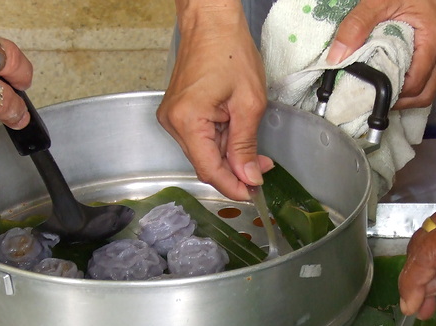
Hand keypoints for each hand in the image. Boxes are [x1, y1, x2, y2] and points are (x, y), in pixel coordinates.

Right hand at [157, 1, 272, 200]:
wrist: (212, 23)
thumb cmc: (228, 51)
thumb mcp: (249, 104)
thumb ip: (246, 145)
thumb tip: (248, 176)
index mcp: (187, 121)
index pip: (209, 169)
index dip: (232, 186)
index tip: (252, 193)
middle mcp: (173, 122)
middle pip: (205, 164)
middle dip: (235, 172)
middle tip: (261, 171)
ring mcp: (174, 118)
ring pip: (204, 153)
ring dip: (230, 158)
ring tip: (255, 153)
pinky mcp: (179, 113)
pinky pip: (201, 139)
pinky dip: (221, 144)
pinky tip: (238, 140)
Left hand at [327, 0, 435, 108]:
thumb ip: (356, 26)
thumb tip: (337, 57)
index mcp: (434, 37)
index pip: (416, 83)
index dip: (394, 95)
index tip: (371, 97)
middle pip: (426, 92)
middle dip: (401, 103)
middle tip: (376, 102)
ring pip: (429, 87)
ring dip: (406, 95)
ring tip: (382, 94)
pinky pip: (427, 75)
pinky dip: (409, 83)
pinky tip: (391, 80)